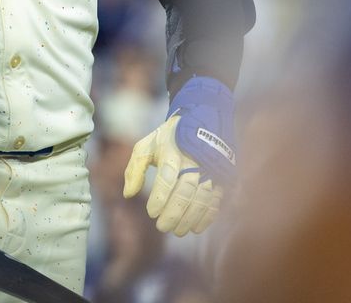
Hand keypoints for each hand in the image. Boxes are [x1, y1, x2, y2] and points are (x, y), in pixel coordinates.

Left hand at [121, 76, 235, 235]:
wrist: (201, 119)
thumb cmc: (168, 138)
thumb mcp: (146, 145)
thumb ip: (134, 169)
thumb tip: (128, 194)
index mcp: (172, 150)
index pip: (166, 177)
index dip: (159, 197)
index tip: (151, 213)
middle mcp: (193, 159)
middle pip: (185, 190)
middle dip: (174, 212)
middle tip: (162, 227)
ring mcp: (210, 168)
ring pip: (202, 197)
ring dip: (190, 218)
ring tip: (178, 231)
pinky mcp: (222, 175)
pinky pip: (216, 199)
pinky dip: (207, 216)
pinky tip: (197, 227)